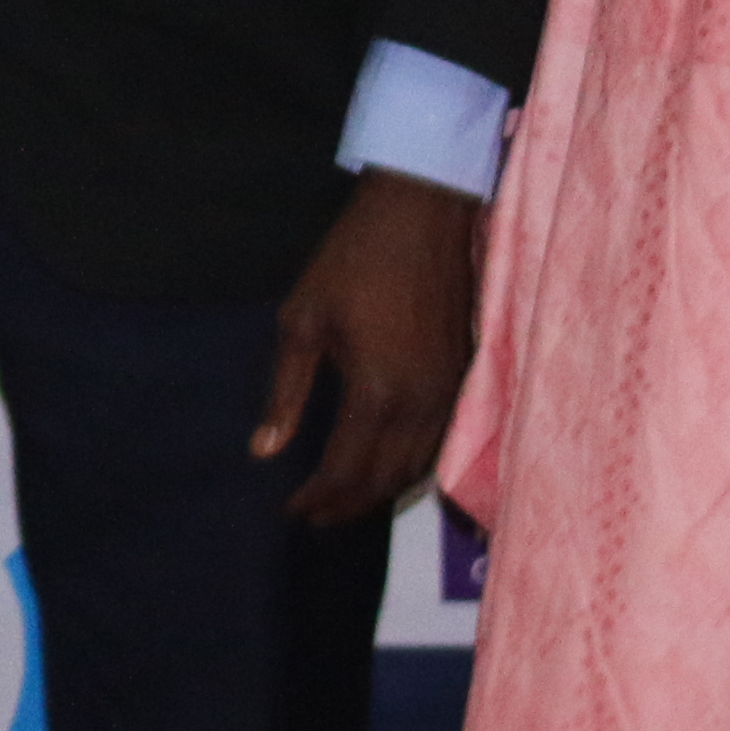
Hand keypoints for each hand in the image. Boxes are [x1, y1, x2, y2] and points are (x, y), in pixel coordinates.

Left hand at [258, 168, 484, 523]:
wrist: (422, 214)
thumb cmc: (352, 261)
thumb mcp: (302, 321)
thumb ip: (285, 392)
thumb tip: (263, 451)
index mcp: (377, 393)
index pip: (347, 471)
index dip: (320, 499)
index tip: (293, 511)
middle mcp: (422, 406)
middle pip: (387, 481)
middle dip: (350, 506)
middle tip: (316, 516)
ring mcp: (451, 396)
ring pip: (420, 468)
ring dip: (382, 492)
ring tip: (345, 500)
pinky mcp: (466, 380)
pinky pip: (441, 444)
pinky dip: (412, 466)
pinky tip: (387, 465)